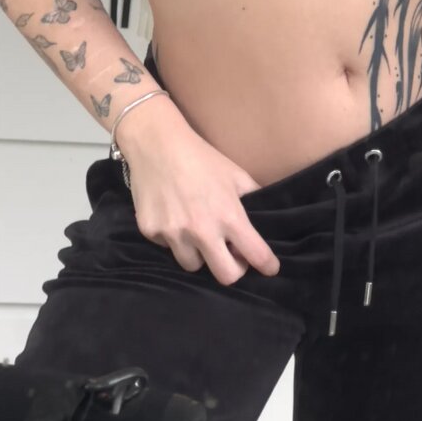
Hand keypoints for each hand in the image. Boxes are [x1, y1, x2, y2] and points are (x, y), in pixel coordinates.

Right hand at [119, 104, 279, 286]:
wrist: (157, 144)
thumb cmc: (201, 157)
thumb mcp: (236, 174)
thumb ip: (253, 197)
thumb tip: (269, 213)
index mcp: (229, 216)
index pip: (256, 255)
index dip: (267, 265)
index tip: (270, 268)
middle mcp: (202, 230)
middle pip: (226, 276)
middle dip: (233, 269)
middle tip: (231, 256)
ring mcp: (174, 234)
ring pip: (193, 265)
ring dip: (200, 254)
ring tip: (198, 233)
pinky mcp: (151, 232)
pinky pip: (167, 248)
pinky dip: (174, 239)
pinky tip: (173, 217)